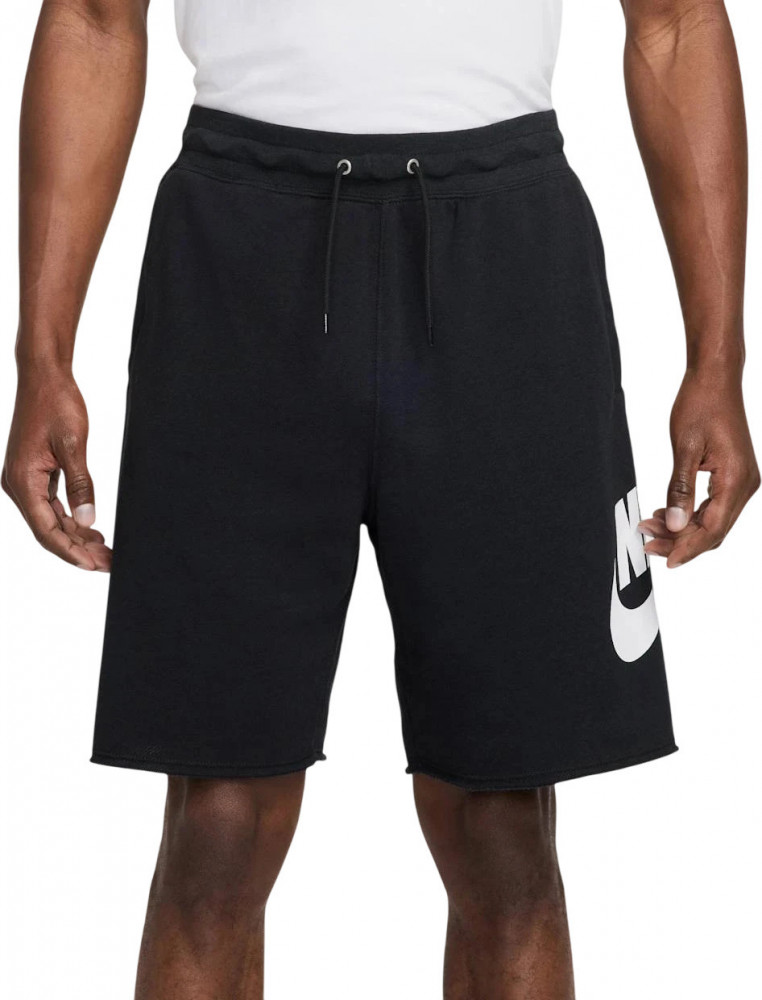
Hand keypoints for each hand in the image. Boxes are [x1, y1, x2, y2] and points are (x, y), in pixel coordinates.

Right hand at [2, 364, 111, 570]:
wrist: (44, 376)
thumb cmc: (56, 404)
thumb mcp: (74, 445)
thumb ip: (80, 484)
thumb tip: (87, 521)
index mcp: (23, 482)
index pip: (46, 531)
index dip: (71, 552)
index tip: (95, 566)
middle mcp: (19, 485)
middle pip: (48, 530)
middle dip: (78, 549)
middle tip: (109, 562)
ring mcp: (25, 480)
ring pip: (50, 520)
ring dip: (76, 537)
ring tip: (105, 550)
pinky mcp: (34, 473)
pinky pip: (51, 505)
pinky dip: (71, 519)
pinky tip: (91, 529)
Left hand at [639, 368, 758, 567]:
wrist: (715, 379)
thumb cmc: (701, 404)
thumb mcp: (684, 448)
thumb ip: (679, 490)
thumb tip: (673, 524)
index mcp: (736, 480)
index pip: (712, 529)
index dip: (687, 548)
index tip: (664, 560)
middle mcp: (745, 485)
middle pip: (714, 530)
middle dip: (680, 541)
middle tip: (647, 543)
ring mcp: (741, 481)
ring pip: (713, 520)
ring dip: (683, 529)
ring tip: (649, 529)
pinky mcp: (733, 476)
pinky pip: (713, 506)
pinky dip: (690, 515)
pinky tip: (665, 514)